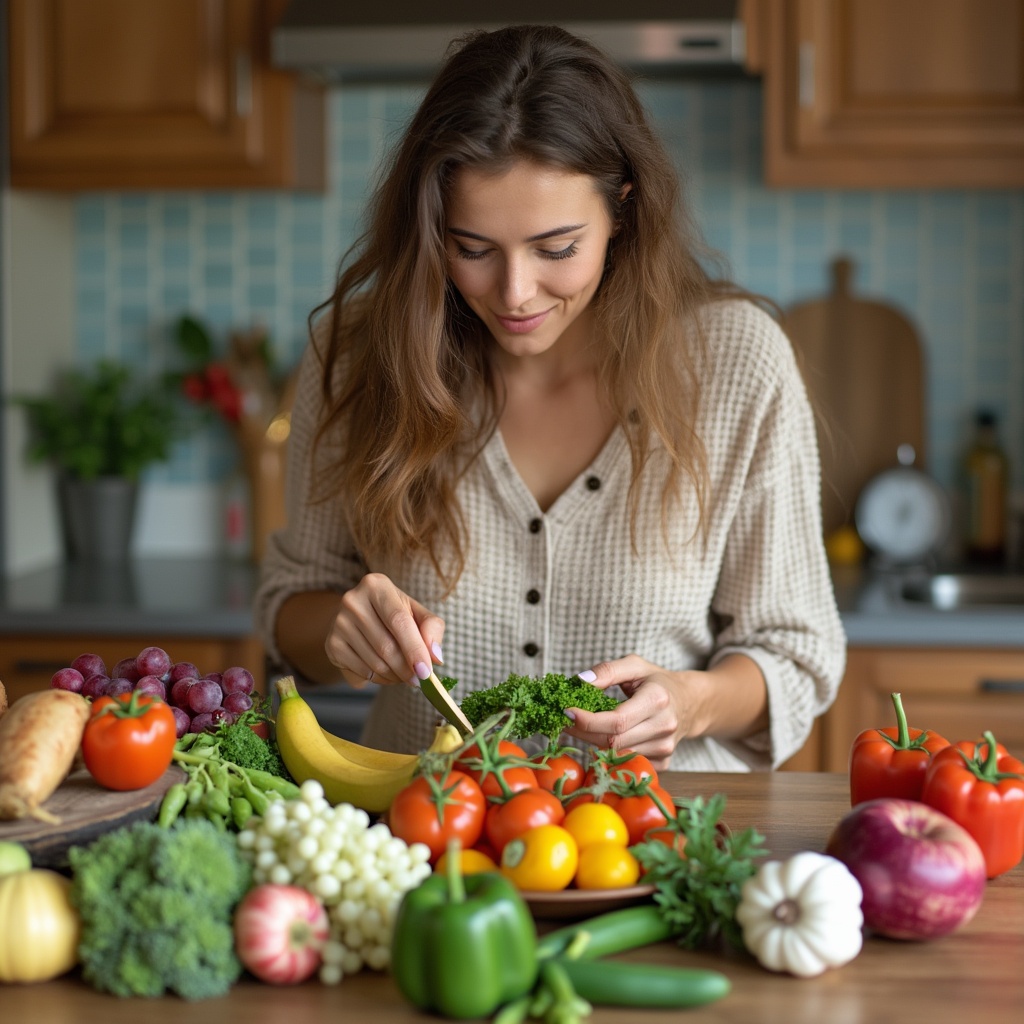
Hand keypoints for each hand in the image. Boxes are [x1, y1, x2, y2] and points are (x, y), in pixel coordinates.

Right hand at [324, 573, 444, 688]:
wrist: (360, 618)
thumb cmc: (394, 614)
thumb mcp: (416, 613)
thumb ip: (432, 628)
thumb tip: (436, 657)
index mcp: (376, 585)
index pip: (398, 620)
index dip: (414, 648)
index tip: (426, 672)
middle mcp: (353, 601)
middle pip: (386, 645)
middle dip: (407, 669)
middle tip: (420, 680)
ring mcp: (339, 623)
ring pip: (375, 662)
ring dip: (396, 676)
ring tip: (405, 675)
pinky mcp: (332, 645)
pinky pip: (362, 671)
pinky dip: (380, 679)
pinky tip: (387, 674)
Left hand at [562, 655, 706, 770]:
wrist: (689, 703)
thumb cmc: (657, 682)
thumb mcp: (635, 665)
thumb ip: (607, 670)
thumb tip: (579, 681)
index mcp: (658, 699)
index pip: (617, 720)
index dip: (588, 720)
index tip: (566, 711)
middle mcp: (664, 727)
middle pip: (613, 741)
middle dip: (583, 732)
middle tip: (565, 720)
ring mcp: (665, 749)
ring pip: (616, 754)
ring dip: (593, 742)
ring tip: (583, 726)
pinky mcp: (663, 763)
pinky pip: (626, 762)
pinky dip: (610, 752)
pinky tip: (605, 737)